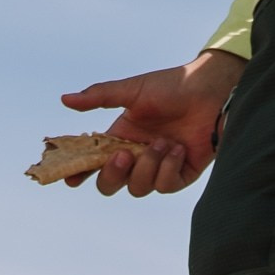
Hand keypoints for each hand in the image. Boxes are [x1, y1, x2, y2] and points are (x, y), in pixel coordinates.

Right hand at [59, 50, 245, 196]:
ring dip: (147, 166)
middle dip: (113, 174)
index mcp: (121, 137)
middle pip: (111, 184)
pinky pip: (165, 186)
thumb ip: (99, 96)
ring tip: (163, 141)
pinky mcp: (181, 175)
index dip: (80, 172)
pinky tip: (178, 149)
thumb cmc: (172, 86)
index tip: (71, 179)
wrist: (211, 90)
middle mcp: (137, 156)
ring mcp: (158, 168)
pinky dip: (168, 169)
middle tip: (123, 155)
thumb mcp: (133, 90)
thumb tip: (64, 99)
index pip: (94, 161)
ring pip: (138, 188)